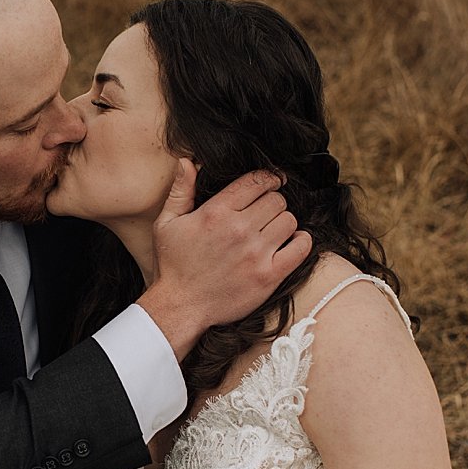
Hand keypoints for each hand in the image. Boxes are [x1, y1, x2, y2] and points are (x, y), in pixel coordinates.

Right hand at [139, 160, 311, 359]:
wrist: (180, 307)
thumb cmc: (173, 265)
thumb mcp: (167, 223)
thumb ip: (180, 190)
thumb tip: (187, 161)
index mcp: (216, 212)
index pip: (256, 181)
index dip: (266, 178)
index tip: (269, 183)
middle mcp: (239, 229)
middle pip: (276, 199)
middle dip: (272, 201)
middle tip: (265, 212)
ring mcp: (256, 253)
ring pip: (289, 220)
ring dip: (283, 222)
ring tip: (272, 230)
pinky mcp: (268, 275)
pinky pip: (301, 248)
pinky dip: (300, 242)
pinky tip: (290, 243)